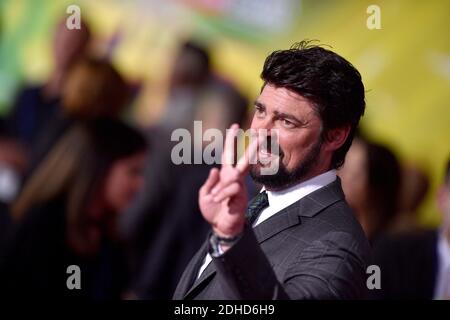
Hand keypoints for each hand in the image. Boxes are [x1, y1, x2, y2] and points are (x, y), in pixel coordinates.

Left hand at [199, 124, 257, 238]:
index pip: (229, 154)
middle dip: (252, 147)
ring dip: (221, 187)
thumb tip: (215, 169)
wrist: (220, 227)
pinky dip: (222, 194)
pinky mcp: (241, 197)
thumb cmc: (213, 209)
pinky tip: (216, 200)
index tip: (235, 126)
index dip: (231, 140)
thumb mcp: (205, 193)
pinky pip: (232, 189)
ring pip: (236, 176)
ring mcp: (239, 188)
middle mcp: (234, 178)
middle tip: (260, 133)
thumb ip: (210, 181)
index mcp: (225, 174)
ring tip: (213, 198)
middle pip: (245, 159)